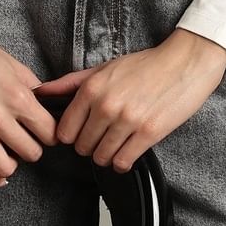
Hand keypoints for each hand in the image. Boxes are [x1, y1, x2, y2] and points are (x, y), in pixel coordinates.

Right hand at [0, 1, 58, 187]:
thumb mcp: (12, 64)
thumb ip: (31, 86)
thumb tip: (44, 103)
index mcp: (16, 97)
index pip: (48, 132)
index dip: (51, 134)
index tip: (46, 133)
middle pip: (31, 153)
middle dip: (33, 149)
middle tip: (28, 142)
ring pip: (5, 168)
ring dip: (12, 164)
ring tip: (10, 155)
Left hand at [34, 29, 225, 173]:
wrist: (184, 62)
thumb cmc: (145, 65)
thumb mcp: (104, 68)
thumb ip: (71, 82)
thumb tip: (41, 91)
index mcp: (92, 88)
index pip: (64, 131)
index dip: (71, 135)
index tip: (81, 133)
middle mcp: (106, 105)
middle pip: (82, 147)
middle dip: (90, 145)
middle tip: (102, 136)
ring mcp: (127, 121)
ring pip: (101, 157)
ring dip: (107, 155)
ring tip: (116, 143)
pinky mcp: (148, 133)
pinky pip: (123, 162)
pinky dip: (122, 161)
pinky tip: (128, 150)